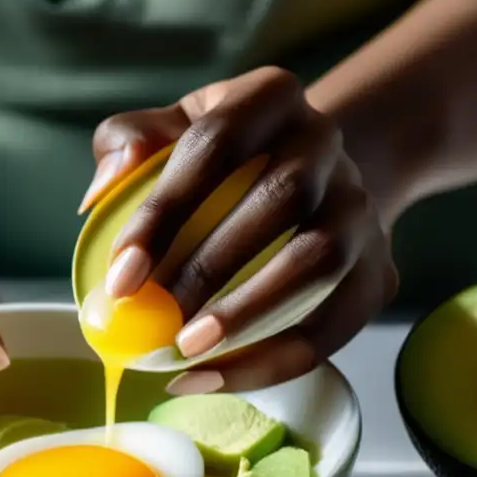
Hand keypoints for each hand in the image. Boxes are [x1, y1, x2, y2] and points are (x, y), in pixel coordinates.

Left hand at [81, 66, 397, 393]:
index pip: (215, 143)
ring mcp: (361, 206)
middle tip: (155, 321)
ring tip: (188, 353)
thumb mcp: (176, 128)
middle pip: (279, 199)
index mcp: (271, 97)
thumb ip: (129, 143)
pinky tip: (217, 379)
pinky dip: (276, 360)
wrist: (320, 178)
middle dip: (210, 267)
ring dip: (251, 313)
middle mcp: (327, 143)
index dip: (165, 211)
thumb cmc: (226, 160)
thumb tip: (98, 195)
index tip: (121, 278)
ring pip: (319, 260)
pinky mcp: (378, 269)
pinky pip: (337, 322)